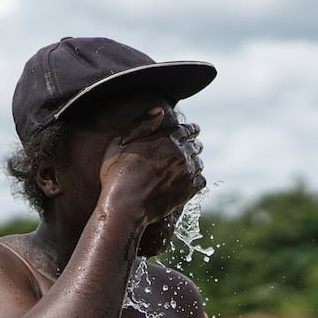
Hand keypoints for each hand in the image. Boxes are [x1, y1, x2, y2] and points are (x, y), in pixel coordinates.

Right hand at [99, 107, 205, 226]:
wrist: (125, 207)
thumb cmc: (117, 175)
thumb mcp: (121, 143)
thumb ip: (142, 124)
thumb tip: (159, 110)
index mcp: (167, 139)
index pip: (187, 129)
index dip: (190, 130)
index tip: (191, 131)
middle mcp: (181, 154)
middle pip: (195, 145)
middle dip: (192, 145)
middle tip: (189, 148)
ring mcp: (186, 173)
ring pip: (199, 163)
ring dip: (194, 162)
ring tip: (187, 166)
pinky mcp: (188, 191)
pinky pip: (201, 181)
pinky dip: (196, 180)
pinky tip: (188, 181)